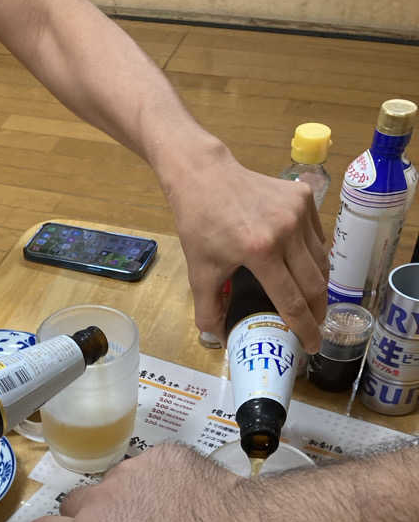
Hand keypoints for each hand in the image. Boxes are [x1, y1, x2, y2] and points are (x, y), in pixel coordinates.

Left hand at [168, 141, 327, 352]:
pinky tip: (305, 272)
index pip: (292, 301)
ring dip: (319, 287)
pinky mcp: (304, 197)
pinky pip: (318, 238)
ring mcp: (298, 211)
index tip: (311, 346)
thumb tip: (218, 339)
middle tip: (314, 328)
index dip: (304, 328)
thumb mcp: (199, 271)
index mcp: (259, 252)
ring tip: (312, 304)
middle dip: (317, 312)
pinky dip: (315, 259)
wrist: (205, 175)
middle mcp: (285, 231)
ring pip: (321, 261)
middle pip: (314, 284)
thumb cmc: (200, 224)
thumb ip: (208, 310)